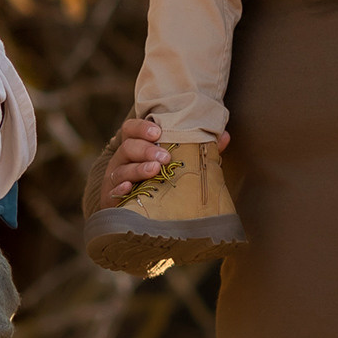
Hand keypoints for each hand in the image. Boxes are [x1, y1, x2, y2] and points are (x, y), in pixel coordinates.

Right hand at [95, 115, 227, 213]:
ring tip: (154, 170)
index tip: (159, 131)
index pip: (131, 128)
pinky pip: (113, 192)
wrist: (138, 210)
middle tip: (165, 156)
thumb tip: (224, 137)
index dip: (142, 127)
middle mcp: (122, 159)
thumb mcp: (175, 162)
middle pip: (128, 147)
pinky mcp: (112, 197)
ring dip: (138, 168)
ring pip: (122, 169)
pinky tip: (128, 189)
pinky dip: (120, 189)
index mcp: (136, 145)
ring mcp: (116, 177)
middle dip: (146, 149)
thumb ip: (197, 149)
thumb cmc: (160, 179)